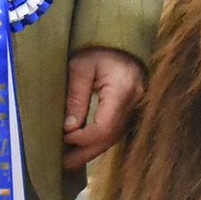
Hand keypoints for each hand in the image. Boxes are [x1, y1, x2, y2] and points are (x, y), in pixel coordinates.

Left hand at [63, 46, 146, 171]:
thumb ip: (75, 97)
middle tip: (64, 164)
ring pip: (115, 136)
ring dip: (93, 149)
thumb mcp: (80, 67)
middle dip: (87, 151)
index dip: (84, 138)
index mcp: (122, 89)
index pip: (105, 126)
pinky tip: (84, 146)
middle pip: (111, 136)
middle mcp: (134, 100)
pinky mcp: (132, 106)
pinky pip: (117, 128)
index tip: (64, 138)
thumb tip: (69, 128)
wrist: (119, 35)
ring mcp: (136, 104)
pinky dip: (100, 139)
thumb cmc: (97, 48)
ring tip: (71, 160)